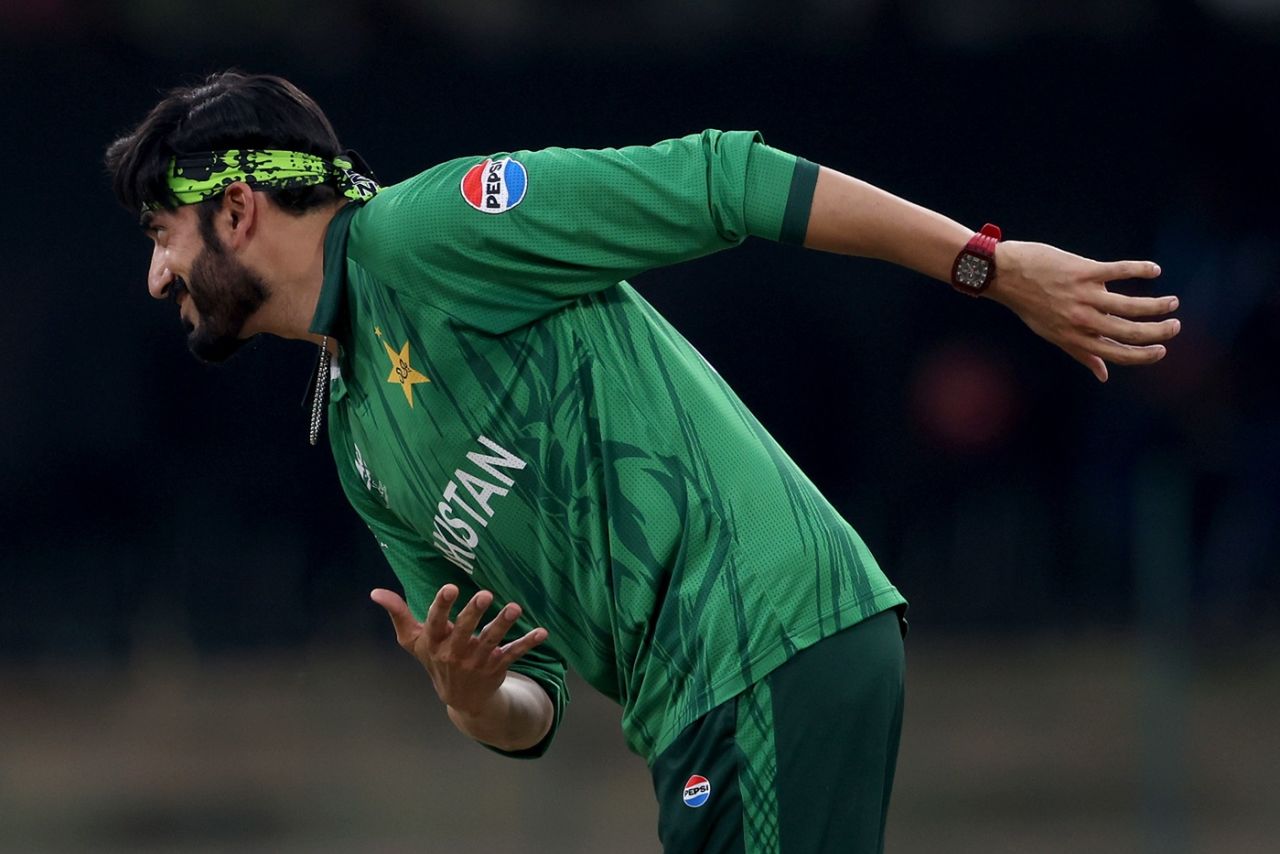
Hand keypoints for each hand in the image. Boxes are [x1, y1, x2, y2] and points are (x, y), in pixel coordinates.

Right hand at [370, 585, 547, 715]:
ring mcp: (478, 661)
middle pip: (465, 631)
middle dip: (474, 613)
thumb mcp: (414, 641)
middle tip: (485, 594)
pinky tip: (542, 632)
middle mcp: (456, 653)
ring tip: (515, 608)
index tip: (451, 588)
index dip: (443, 606)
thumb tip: (375, 591)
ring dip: (503, 624)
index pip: (436, 623)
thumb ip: (398, 614)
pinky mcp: (498, 665)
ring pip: (492, 640)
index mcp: (435, 644)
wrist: (461, 698)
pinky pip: (514, 653)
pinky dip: (528, 643)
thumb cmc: (435, 659)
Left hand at [986, 241, 1180, 381]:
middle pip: (1129, 332)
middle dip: (1158, 332)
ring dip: (1157, 305)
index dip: (1143, 356)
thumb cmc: (1030, 305)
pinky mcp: (1084, 271)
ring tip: (1172, 302)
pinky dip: (1140, 270)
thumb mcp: (1053, 334)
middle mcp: (1081, 320)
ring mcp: (1083, 296)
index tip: (1162, 351)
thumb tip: (1104, 375)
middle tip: (1175, 326)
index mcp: (1075, 338)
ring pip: (1130, 305)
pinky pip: (1119, 270)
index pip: (1116, 354)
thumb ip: (1081, 353)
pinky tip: (1154, 270)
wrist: (1004, 274)